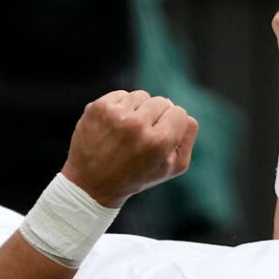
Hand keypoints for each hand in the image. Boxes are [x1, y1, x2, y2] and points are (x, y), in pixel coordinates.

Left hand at [60, 90, 198, 207]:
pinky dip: (121, 108)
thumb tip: (183, 114)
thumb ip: (187, 138)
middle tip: (143, 137)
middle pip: (163, 101)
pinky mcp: (98, 107)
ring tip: (129, 132)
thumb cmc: (136, 176)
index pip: (180, 113)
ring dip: (139, 110)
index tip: (160, 138)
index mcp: (159, 141)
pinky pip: (122, 95)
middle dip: (157, 117)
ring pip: (142, 96)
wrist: (92, 184)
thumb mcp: (172, 167)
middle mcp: (137, 125)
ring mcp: (116, 114)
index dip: (173, 125)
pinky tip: (115, 127)